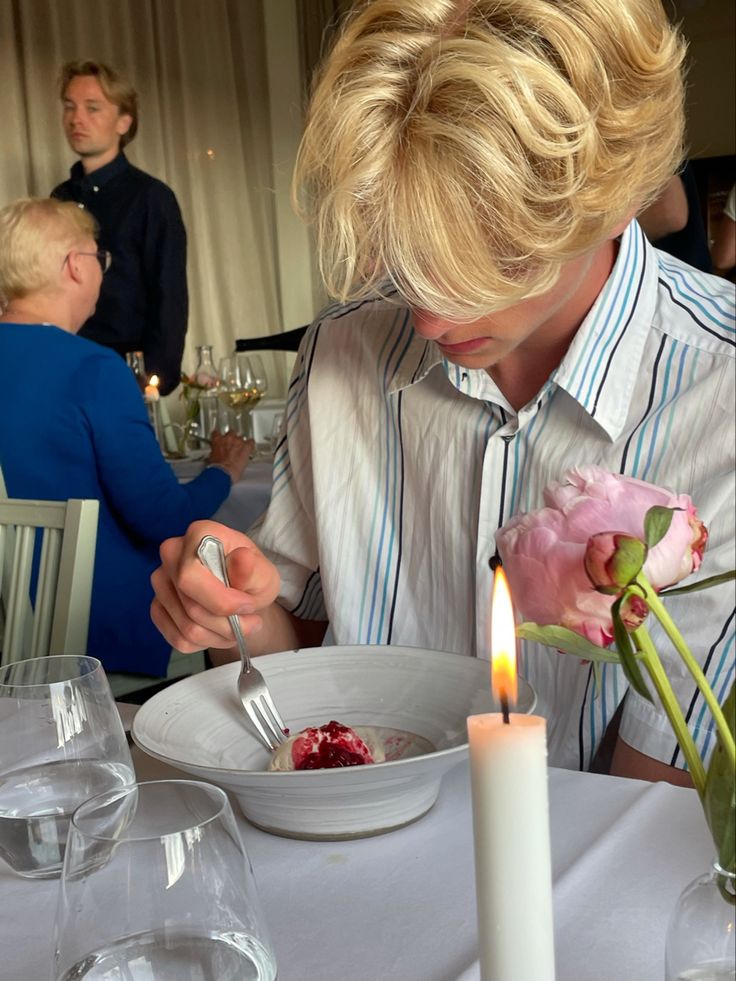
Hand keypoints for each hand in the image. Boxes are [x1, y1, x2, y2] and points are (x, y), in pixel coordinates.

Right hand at [150, 520, 280, 652]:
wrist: (243, 592)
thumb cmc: (253, 577)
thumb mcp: (264, 574)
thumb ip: (252, 569)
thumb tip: (241, 558)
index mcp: (199, 534)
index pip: (190, 576)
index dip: (221, 601)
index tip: (248, 606)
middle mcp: (172, 553)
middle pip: (191, 607)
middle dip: (227, 624)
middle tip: (251, 623)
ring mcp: (161, 581)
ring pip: (187, 628)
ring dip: (219, 635)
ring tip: (238, 627)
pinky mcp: (157, 606)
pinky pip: (178, 639)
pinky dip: (205, 643)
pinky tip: (219, 631)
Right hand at [207, 430, 252, 482]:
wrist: (224, 472)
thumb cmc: (217, 467)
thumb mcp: (212, 458)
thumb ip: (215, 451)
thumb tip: (216, 454)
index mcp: (218, 440)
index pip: (217, 433)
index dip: (219, 437)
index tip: (221, 440)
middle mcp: (228, 438)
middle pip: (231, 433)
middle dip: (232, 439)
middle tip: (232, 446)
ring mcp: (238, 442)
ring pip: (242, 438)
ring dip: (241, 443)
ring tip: (241, 450)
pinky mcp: (247, 447)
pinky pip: (251, 442)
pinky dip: (251, 444)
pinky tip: (250, 448)